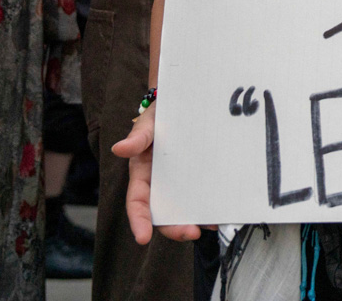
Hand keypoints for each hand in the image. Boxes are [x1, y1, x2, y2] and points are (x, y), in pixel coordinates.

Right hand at [111, 103, 212, 243]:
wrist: (186, 103)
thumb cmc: (161, 115)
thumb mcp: (149, 123)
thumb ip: (138, 137)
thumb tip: (119, 149)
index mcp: (143, 174)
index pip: (137, 202)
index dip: (139, 220)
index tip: (143, 238)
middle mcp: (161, 183)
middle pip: (163, 213)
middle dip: (174, 227)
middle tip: (192, 233)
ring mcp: (181, 182)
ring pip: (184, 208)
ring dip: (195, 220)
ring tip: (212, 225)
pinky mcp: (198, 178)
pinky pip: (202, 195)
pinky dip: (210, 206)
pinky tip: (222, 212)